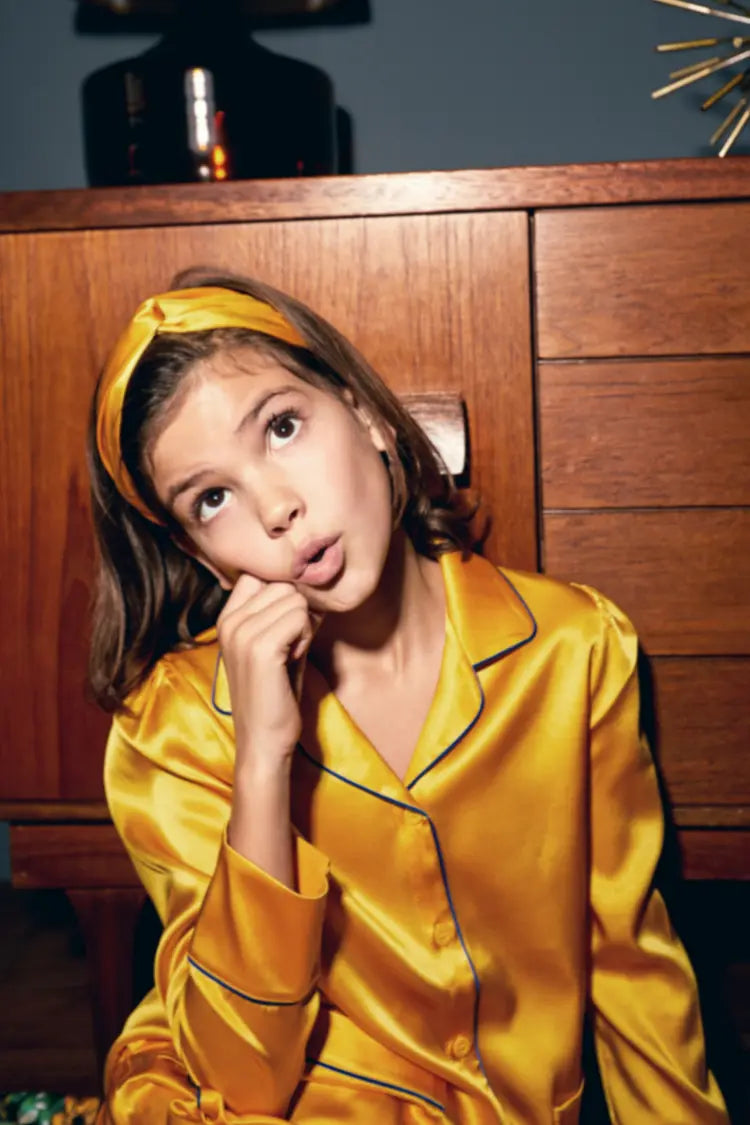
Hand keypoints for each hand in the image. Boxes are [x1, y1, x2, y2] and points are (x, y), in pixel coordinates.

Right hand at [216, 575, 317, 769]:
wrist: (264, 740)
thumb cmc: (275, 692)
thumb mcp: (278, 642)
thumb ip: (286, 611)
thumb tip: (313, 580)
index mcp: (227, 617)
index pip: (262, 574)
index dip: (284, 593)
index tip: (286, 624)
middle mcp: (229, 620)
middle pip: (283, 584)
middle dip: (297, 611)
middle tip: (289, 645)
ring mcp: (241, 633)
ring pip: (295, 599)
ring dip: (303, 626)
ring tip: (290, 654)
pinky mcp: (260, 648)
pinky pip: (300, 617)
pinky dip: (306, 637)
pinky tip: (293, 660)